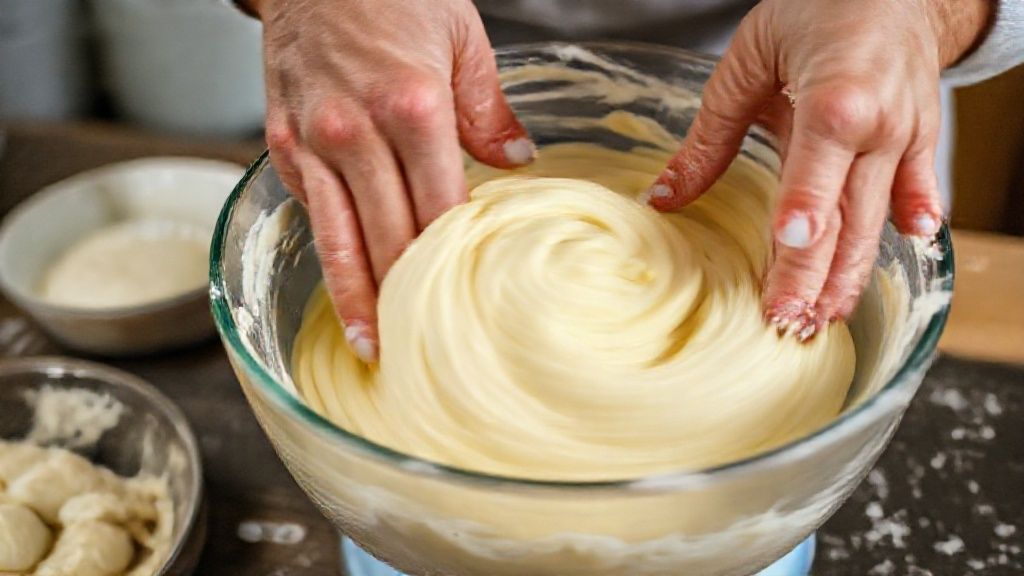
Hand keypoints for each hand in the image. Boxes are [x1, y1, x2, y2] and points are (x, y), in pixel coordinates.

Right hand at [256, 0, 533, 360]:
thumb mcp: (461, 37)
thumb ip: (489, 110)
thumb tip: (519, 163)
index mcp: (412, 107)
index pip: (440, 208)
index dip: (453, 261)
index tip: (468, 303)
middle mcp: (356, 132)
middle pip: (389, 236)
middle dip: (408, 297)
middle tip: (426, 350)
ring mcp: (312, 142)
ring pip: (339, 239)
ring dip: (358, 299)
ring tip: (373, 347)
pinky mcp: (281, 144)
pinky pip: (309, 213)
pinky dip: (328, 258)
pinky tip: (344, 292)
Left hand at [646, 0, 989, 338]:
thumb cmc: (816, 11)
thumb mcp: (747, 62)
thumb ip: (709, 137)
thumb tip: (662, 198)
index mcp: (836, 100)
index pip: (817, 171)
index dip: (804, 214)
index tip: (787, 255)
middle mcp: (879, 125)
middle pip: (846, 216)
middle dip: (817, 277)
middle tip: (788, 326)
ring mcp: (906, 137)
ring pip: (878, 220)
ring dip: (850, 274)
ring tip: (822, 319)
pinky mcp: (921, 141)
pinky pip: (918, 190)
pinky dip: (917, 222)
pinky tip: (911, 249)